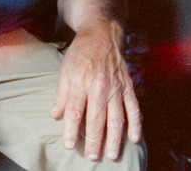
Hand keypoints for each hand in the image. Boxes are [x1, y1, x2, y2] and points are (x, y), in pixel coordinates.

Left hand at [50, 23, 141, 160]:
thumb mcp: (64, 70)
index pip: (75, 111)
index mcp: (80, 81)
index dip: (71, 129)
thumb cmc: (80, 53)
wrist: (101, 33)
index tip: (69, 145)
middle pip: (96, 118)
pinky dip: (135, 123)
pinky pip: (134, 107)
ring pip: (117, 117)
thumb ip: (60, 94)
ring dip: (115, 138)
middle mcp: (99, 86)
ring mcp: (116, 87)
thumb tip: (55, 115)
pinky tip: (134, 138)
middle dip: (94, 140)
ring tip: (112, 154)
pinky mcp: (128, 85)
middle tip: (92, 157)